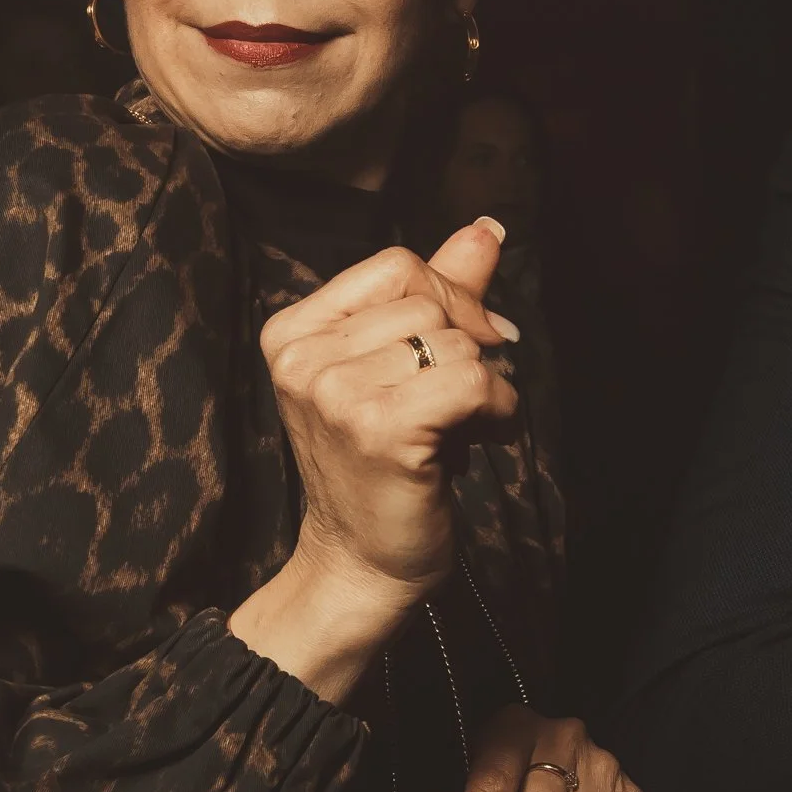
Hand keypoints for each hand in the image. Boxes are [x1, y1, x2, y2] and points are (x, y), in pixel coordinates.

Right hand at [260, 220, 518, 617]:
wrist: (361, 562)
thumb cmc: (381, 465)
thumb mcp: (395, 367)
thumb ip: (437, 293)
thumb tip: (487, 229)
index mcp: (292, 332)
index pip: (395, 265)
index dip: (450, 297)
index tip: (469, 342)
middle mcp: (303, 358)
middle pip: (428, 300)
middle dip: (468, 346)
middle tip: (460, 401)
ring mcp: (335, 393)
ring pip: (455, 342)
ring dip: (486, 385)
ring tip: (464, 427)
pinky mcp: (380, 429)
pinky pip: (474, 382)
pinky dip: (499, 411)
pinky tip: (481, 441)